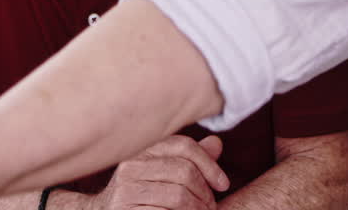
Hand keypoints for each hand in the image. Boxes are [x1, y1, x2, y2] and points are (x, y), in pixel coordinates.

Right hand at [90, 134, 229, 209]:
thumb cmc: (140, 197)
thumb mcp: (162, 175)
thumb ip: (187, 160)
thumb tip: (216, 143)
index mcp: (141, 151)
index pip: (184, 146)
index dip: (209, 164)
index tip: (222, 184)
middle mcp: (130, 166)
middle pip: (184, 171)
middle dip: (205, 192)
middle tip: (211, 206)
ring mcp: (125, 191)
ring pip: (178, 195)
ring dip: (197, 209)